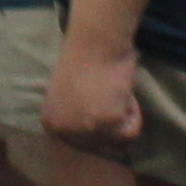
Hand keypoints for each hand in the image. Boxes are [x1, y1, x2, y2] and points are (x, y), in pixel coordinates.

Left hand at [40, 40, 145, 157]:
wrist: (95, 40)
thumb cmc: (84, 58)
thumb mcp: (68, 96)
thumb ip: (75, 117)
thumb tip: (98, 139)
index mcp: (50, 124)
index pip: (82, 142)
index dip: (98, 121)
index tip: (97, 98)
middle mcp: (64, 131)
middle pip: (101, 145)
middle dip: (112, 122)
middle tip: (109, 94)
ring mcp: (85, 129)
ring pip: (118, 140)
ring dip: (123, 116)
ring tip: (115, 91)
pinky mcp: (107, 124)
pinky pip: (131, 130)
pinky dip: (134, 112)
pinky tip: (123, 92)